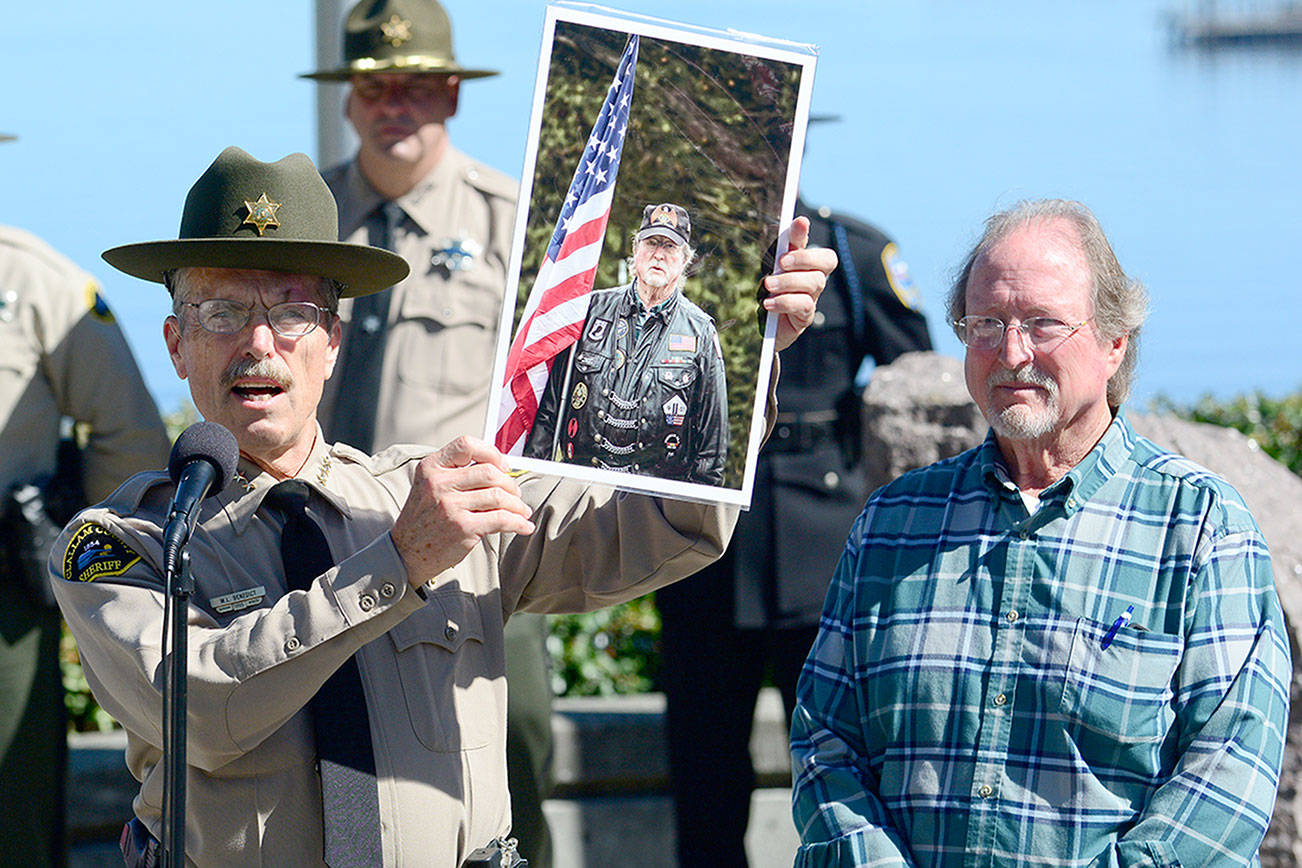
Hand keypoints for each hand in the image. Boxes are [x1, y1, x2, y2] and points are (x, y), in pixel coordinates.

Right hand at [389, 436, 534, 588]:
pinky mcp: (463, 527)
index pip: (466, 444)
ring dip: (517, 504)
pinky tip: (524, 526)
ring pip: (499, 495)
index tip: (503, 464)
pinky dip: (518, 523)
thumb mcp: (429, 485)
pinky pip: (502, 519)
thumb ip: (456, 472)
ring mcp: (451, 506)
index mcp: (432, 467)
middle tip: (515, 493)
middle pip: (489, 472)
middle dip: (509, 483)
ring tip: (521, 511)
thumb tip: (499, 467)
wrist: (406, 552)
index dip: (491, 452)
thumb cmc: (424, 518)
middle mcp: (439, 483)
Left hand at [763, 215, 836, 351]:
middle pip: (826, 261)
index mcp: (806, 262)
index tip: (800, 223)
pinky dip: (785, 302)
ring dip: (789, 281)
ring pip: (814, 282)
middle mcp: (814, 278)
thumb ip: (780, 249)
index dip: (809, 234)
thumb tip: (790, 223)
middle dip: (804, 257)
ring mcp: (811, 297)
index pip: (815, 242)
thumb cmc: (767, 292)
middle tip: (781, 261)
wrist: (760, 327)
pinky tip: (769, 303)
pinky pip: (804, 305)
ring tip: (768, 285)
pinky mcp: (804, 317)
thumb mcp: (770, 269)